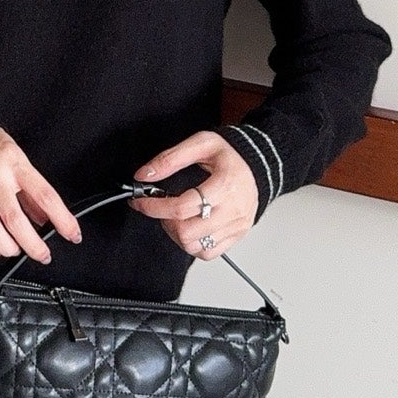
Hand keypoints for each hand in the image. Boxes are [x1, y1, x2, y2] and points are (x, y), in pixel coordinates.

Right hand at [0, 124, 83, 264]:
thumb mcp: (22, 163)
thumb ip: (34, 194)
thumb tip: (48, 221)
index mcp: (16, 165)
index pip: (44, 196)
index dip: (62, 220)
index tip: (72, 235)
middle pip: (14, 219)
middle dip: (32, 244)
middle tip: (42, 254)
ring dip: (6, 247)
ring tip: (15, 250)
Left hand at [127, 132, 257, 258]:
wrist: (257, 164)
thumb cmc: (229, 155)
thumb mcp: (200, 144)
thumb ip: (170, 159)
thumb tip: (144, 175)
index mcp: (225, 185)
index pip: (181, 208)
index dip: (154, 207)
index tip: (140, 202)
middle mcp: (233, 210)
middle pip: (187, 232)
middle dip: (164, 221)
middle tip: (162, 208)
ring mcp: (236, 226)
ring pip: (195, 247)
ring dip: (176, 234)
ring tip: (176, 217)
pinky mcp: (236, 236)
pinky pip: (208, 253)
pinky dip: (192, 244)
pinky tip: (189, 226)